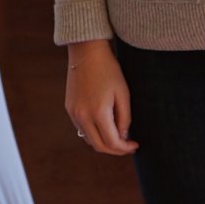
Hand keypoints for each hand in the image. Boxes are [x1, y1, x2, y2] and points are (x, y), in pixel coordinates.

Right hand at [65, 39, 136, 153]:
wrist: (86, 52)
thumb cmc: (108, 70)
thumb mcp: (123, 93)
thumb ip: (125, 117)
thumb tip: (123, 136)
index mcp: (98, 112)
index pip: (112, 142)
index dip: (125, 148)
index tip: (135, 144)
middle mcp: (82, 116)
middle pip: (98, 146)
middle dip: (114, 150)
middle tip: (127, 145)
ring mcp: (73, 114)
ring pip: (88, 140)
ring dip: (103, 142)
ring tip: (117, 135)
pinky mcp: (69, 109)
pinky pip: (81, 129)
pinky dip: (93, 133)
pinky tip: (104, 126)